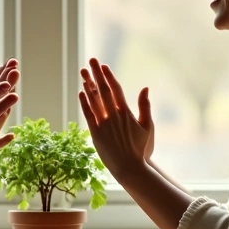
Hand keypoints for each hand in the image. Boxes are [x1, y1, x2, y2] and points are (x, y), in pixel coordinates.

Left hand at [78, 58, 153, 179]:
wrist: (130, 168)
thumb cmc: (141, 148)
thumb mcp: (148, 126)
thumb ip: (145, 106)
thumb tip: (145, 87)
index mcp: (126, 112)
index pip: (116, 89)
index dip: (109, 76)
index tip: (103, 65)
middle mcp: (113, 115)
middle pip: (103, 90)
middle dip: (96, 74)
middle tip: (91, 61)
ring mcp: (103, 124)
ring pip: (94, 100)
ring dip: (88, 85)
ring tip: (83, 72)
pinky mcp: (95, 133)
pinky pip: (88, 115)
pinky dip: (84, 103)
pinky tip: (81, 92)